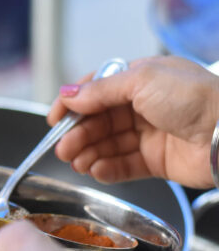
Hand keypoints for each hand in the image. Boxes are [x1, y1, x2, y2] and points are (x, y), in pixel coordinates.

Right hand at [48, 56, 218, 187]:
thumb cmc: (195, 98)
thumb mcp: (142, 81)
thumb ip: (100, 91)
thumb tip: (68, 95)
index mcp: (140, 80)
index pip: (97, 91)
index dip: (73, 105)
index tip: (54, 119)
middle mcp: (143, 106)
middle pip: (99, 122)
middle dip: (78, 135)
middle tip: (63, 148)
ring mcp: (149, 134)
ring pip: (108, 145)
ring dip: (88, 153)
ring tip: (76, 162)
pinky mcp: (155, 161)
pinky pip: (124, 166)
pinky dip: (108, 169)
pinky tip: (95, 170)